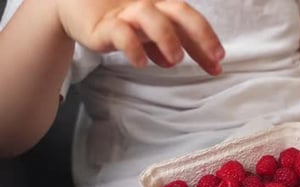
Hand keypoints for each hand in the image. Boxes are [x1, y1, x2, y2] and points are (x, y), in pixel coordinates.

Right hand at [55, 0, 224, 73]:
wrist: (75, 6)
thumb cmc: (117, 18)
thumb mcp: (145, 33)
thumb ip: (162, 46)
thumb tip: (176, 63)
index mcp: (161, 6)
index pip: (190, 20)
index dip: (208, 39)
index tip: (219, 62)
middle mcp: (147, 5)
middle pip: (178, 12)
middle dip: (201, 34)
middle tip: (215, 57)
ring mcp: (125, 13)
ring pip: (150, 16)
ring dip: (167, 39)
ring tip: (175, 61)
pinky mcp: (103, 24)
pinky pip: (120, 32)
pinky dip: (133, 47)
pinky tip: (141, 63)